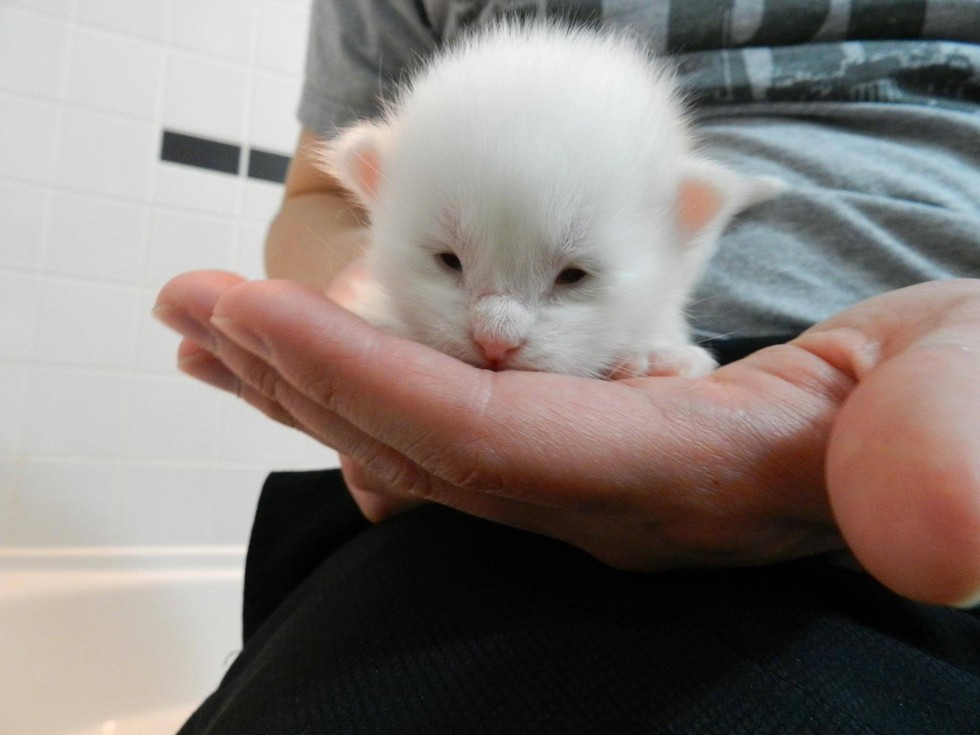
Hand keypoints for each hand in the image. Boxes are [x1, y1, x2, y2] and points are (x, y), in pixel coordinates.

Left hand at [154, 272, 979, 606]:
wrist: (947, 425)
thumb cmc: (955, 403)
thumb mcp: (974, 407)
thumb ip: (948, 454)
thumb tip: (940, 534)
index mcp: (685, 481)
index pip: (484, 439)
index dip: (361, 380)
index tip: (247, 313)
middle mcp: (612, 501)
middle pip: (418, 449)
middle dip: (294, 378)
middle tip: (186, 313)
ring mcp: (593, 488)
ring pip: (420, 444)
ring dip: (314, 384)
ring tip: (217, 336)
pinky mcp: (590, 460)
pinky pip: (452, 432)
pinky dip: (375, 388)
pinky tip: (323, 363)